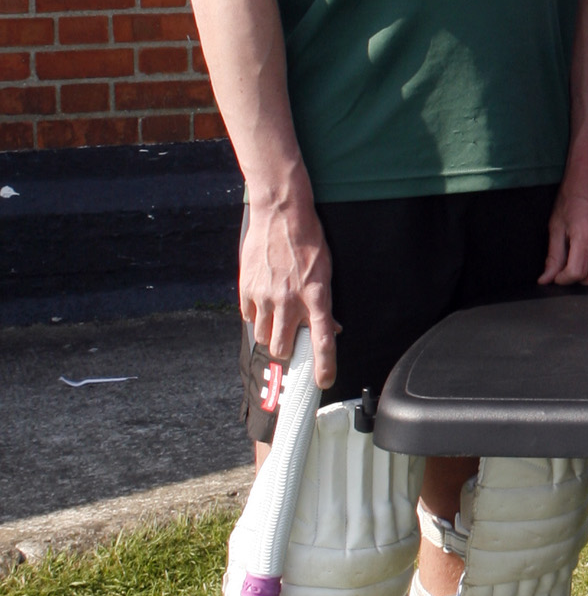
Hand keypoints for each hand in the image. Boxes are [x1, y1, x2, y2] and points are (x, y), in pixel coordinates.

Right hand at [240, 182, 337, 391]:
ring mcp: (266, 296)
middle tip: (290, 336)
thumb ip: (324, 302)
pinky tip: (263, 299)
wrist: (281, 214)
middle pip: (282, 347)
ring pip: (264, 336)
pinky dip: (256, 315)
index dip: (324, 364)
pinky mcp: (247, 289)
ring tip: (276, 314)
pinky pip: (249, 317)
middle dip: (286, 348)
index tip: (324, 381)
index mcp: (316, 295)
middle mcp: (290, 300)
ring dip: (270, 332)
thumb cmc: (308, 240)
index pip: (323, 338)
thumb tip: (332, 326)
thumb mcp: (326, 270)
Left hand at [541, 143, 587, 288]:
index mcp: (584, 232)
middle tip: (572, 269)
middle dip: (581, 281)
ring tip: (587, 266)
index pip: (577, 272)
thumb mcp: (556, 224)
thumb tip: (546, 280)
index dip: (564, 279)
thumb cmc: (572, 195)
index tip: (558, 275)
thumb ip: (553, 255)